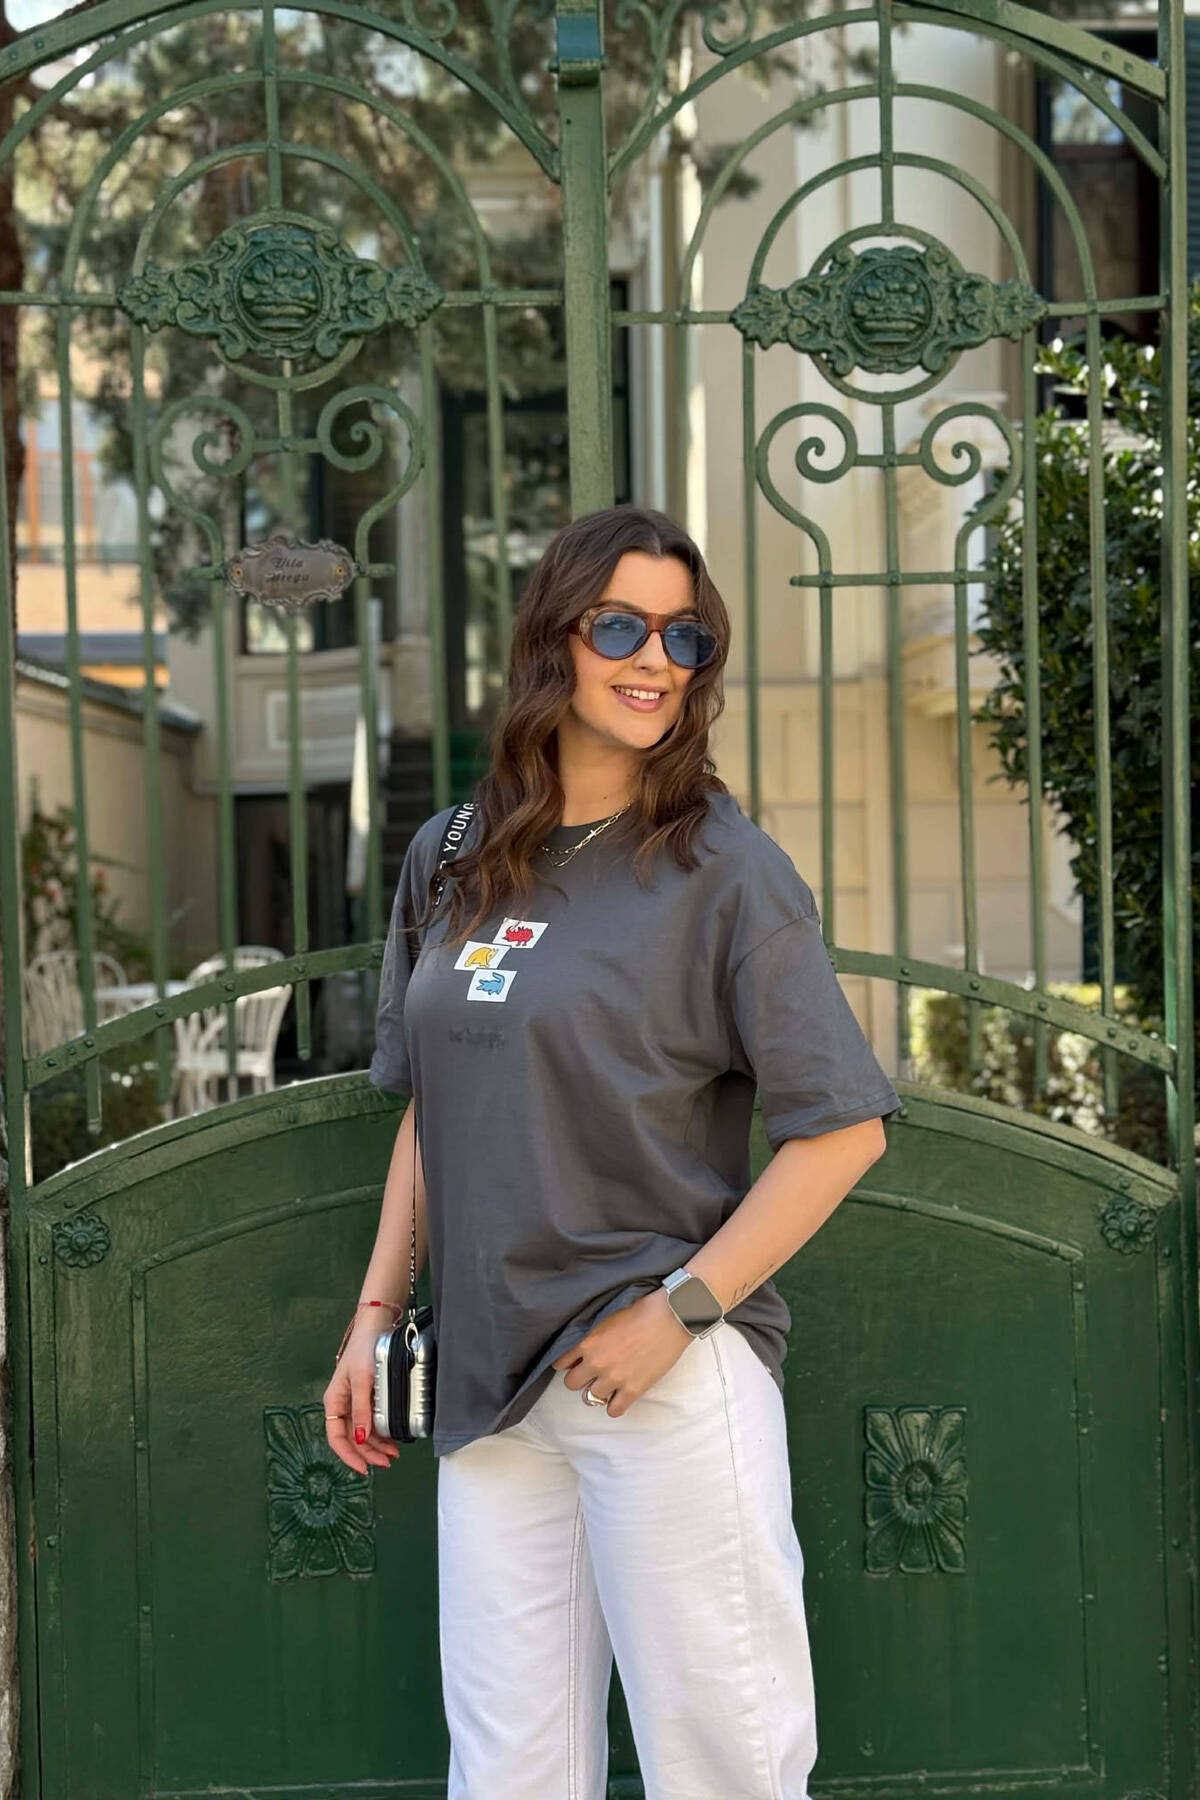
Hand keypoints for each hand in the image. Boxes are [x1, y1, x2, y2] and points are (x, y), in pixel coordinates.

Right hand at [324, 1319, 400, 1473]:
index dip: (348, 1456)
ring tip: (394, 1454)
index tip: (363, 1469)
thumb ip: (361, 1409)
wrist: (377, 1327)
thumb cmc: (363, 1350)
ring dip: (377, 1445)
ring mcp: (357, 1402)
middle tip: (387, 1462)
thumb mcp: (362, 1381)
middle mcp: (344, 1405)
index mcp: (334, 1402)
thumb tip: (359, 1438)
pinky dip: (383, 1432)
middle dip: (368, 1453)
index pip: (336, 1438)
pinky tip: (393, 1439)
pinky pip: (374, 1421)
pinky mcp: (370, 1397)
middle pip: (352, 1438)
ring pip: (364, 1432)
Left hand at [550, 1288, 693, 1417]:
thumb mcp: (606, 1318)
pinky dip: (615, 1405)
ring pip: (591, 1398)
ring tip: (609, 1382)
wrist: (669, 1317)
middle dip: (580, 1378)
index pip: (561, 1363)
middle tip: (591, 1373)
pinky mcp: (633, 1390)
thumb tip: (581, 1349)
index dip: (568, 1363)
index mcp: (588, 1342)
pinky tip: (620, 1395)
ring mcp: (614, 1378)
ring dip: (598, 1390)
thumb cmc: (640, 1311)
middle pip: (571, 1383)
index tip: (574, 1363)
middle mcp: (597, 1363)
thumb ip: (591, 1336)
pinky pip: (613, 1410)